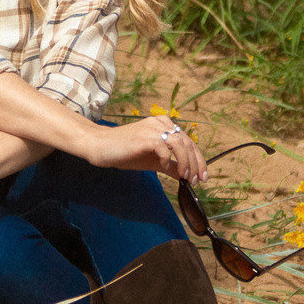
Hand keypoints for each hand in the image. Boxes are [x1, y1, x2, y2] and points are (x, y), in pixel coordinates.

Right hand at [85, 114, 206, 185]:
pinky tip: (162, 168)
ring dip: (186, 163)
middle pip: (188, 143)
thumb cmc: (126, 152)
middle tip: (196, 180)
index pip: (189, 142)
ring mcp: (152, 128)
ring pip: (180, 144)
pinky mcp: (144, 137)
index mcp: (165, 125)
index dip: (199, 160)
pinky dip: (166, 160)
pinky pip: (163, 148)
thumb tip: (187, 176)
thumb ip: (170, 166)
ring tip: (185, 177)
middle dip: (196, 164)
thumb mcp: (153, 161)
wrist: (101, 146)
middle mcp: (161, 123)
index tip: (202, 177)